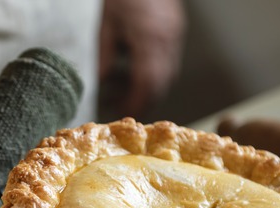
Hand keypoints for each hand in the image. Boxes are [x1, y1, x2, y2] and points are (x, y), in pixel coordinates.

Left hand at [99, 0, 185, 117]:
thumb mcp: (107, 25)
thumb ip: (106, 56)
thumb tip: (102, 83)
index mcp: (147, 39)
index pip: (146, 81)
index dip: (135, 100)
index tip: (122, 109)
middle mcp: (166, 41)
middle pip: (161, 84)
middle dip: (144, 102)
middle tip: (124, 108)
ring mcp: (175, 38)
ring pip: (168, 76)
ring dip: (151, 91)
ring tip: (128, 94)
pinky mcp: (177, 34)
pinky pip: (170, 64)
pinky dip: (156, 76)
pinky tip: (139, 76)